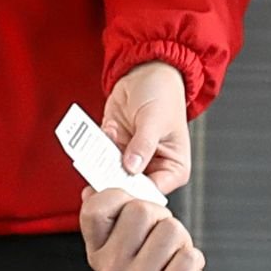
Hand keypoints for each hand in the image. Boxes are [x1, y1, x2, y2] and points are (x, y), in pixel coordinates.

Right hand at [81, 185, 251, 270]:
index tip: (134, 207)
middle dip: (161, 218)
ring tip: (174, 261)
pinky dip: (195, 260)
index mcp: (98, 253)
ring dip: (181, 241)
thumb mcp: (130, 248)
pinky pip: (189, 255)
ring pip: (170, 228)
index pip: (96, 207)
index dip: (122, 196)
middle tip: (163, 242)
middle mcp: (111, 270)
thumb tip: (91, 189)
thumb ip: (114, 218)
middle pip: (140, 209)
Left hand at [104, 60, 190, 194]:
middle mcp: (152, 170)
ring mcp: (130, 161)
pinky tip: (109, 128)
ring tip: (107, 142)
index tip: (117, 193)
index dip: (134, 196)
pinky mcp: (113, 150)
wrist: (145, 73)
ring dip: (101, 164)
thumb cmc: (162, 95)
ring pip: (109, 176)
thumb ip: (143, 145)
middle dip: (111, 183)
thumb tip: (130, 168)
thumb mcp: (155, 120)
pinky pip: (98, 158)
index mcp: (173, 169)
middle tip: (99, 175)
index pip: (153, 194)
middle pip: (129, 189)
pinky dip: (97, 147)